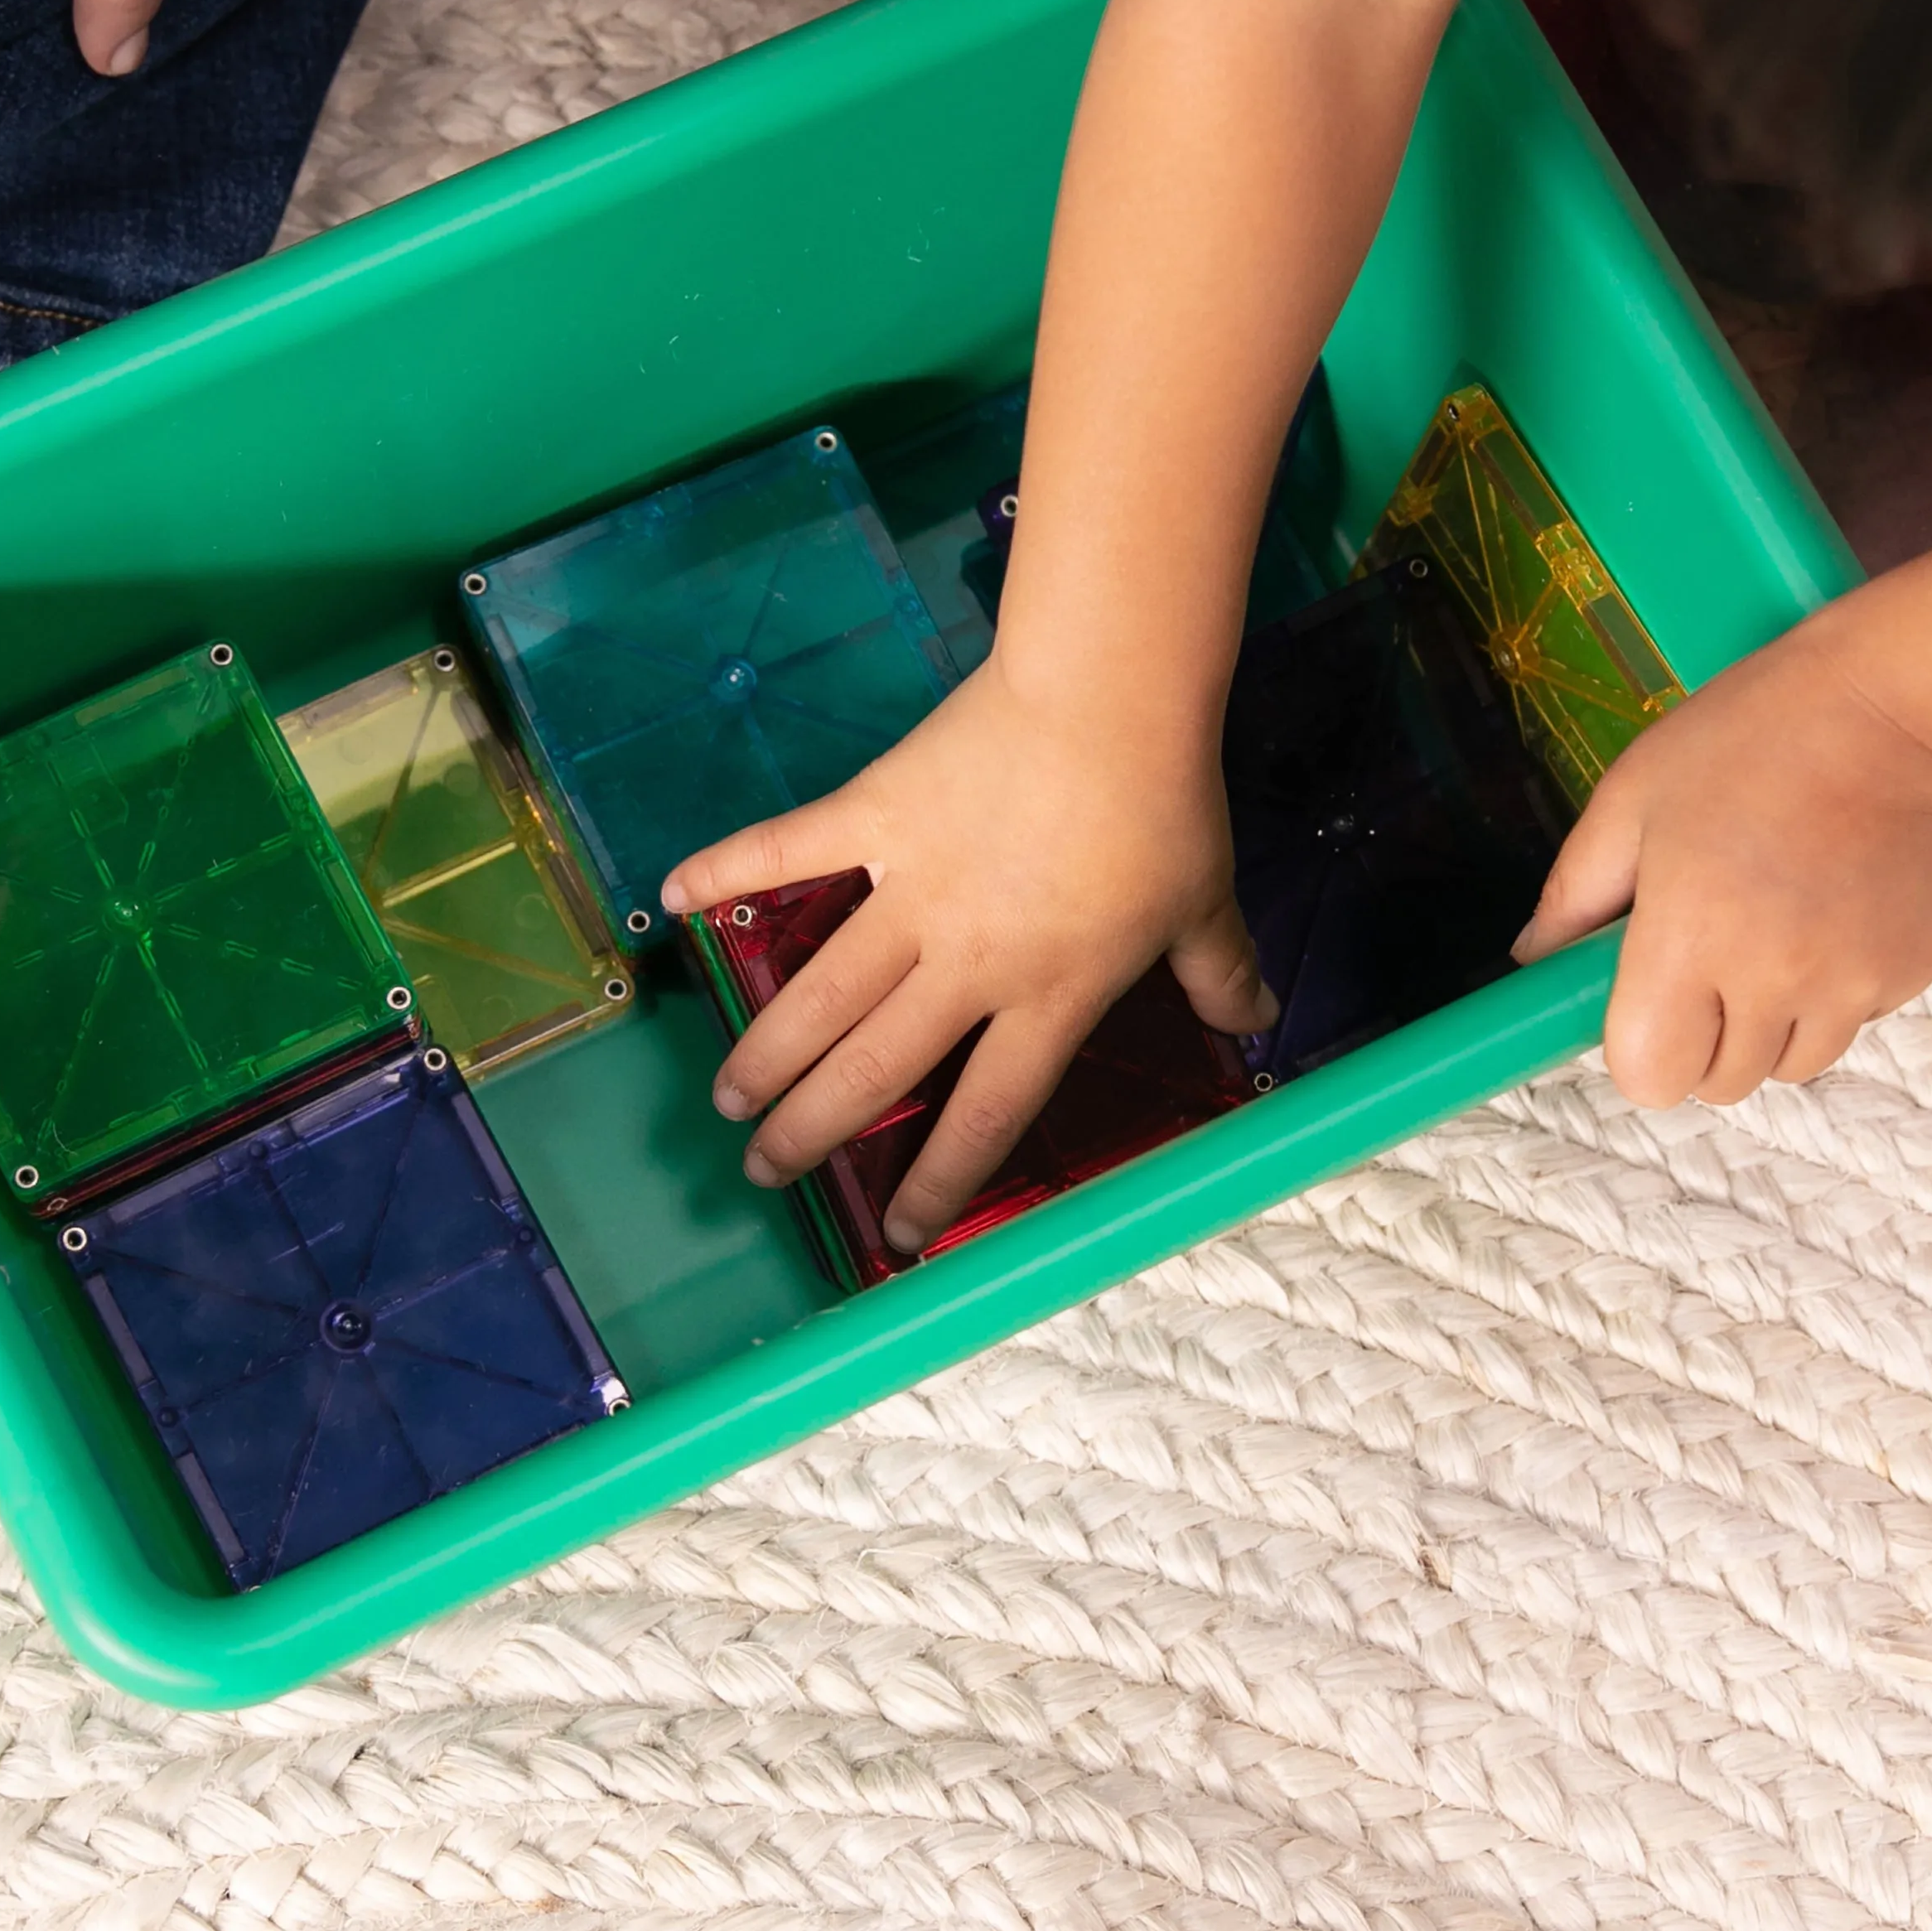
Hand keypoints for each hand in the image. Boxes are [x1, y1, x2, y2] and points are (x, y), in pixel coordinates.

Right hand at [661, 660, 1276, 1255]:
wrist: (1108, 698)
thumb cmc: (1162, 806)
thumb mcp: (1204, 904)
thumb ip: (1221, 974)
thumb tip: (1258, 1021)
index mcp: (1046, 996)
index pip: (986, 1112)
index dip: (938, 1178)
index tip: (898, 1231)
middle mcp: (965, 963)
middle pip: (876, 1070)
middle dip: (815, 1132)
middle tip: (765, 1169)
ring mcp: (909, 891)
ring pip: (821, 993)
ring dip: (769, 1051)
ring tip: (731, 1097)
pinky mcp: (873, 818)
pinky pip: (788, 850)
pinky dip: (726, 870)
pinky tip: (673, 897)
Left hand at [1515, 616, 1931, 1103]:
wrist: (1898, 705)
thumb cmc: (1750, 737)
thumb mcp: (1633, 797)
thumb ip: (1575, 893)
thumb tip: (1534, 959)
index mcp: (1690, 937)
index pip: (1651, 1076)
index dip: (1638, 1050)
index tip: (1641, 1000)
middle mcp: (1774, 980)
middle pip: (1720, 1083)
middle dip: (1699, 1041)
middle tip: (1702, 960)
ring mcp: (1851, 984)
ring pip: (1789, 1066)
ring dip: (1767, 1028)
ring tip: (1767, 937)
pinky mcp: (1910, 974)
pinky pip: (1851, 1023)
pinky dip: (1830, 995)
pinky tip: (1827, 917)